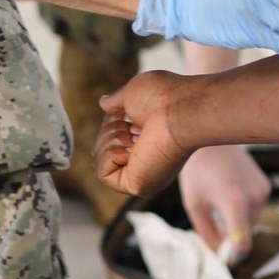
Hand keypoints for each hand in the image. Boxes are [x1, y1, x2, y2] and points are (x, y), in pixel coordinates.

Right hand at [95, 71, 189, 198]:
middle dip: (110, 130)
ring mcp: (141, 172)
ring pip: (99, 159)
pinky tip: (132, 149)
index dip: (112, 120)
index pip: (111, 134)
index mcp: (145, 137)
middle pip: (102, 146)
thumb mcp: (131, 93)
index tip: (126, 113)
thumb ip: (116, 101)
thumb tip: (103, 103)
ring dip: (110, 141)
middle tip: (133, 125)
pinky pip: (103, 174)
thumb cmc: (163, 97)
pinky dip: (110, 156)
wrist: (178, 110)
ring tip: (135, 136)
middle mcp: (144, 156)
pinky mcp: (137, 186)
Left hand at [179, 145, 270, 257]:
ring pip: (251, 221)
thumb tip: (219, 255)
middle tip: (211, 222)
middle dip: (230, 236)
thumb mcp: (194, 205)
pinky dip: (244, 207)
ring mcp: (262, 190)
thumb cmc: (197, 171)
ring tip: (218, 199)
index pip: (243, 243)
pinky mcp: (265, 185)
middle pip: (245, 234)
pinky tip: (229, 189)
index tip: (225, 257)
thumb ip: (207, 233)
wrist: (211, 138)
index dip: (234, 255)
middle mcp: (254, 198)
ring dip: (237, 220)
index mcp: (234, 203)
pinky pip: (255, 207)